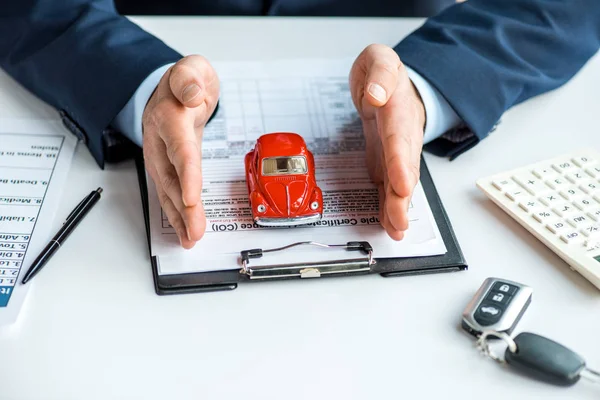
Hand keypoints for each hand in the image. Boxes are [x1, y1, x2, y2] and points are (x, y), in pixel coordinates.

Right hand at [143, 55, 218, 247]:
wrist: (171, 90)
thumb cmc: (186, 81)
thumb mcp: (191, 68)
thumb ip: (190, 77)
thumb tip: (192, 94)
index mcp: (170, 117)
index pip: (180, 149)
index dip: (186, 174)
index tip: (191, 197)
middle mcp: (161, 141)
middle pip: (172, 177)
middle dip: (183, 208)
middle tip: (196, 232)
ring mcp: (160, 156)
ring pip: (169, 190)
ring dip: (180, 217)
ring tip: (191, 240)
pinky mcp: (166, 167)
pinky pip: (170, 193)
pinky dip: (177, 214)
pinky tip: (185, 232)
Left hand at [350, 44, 425, 240]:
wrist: (391, 83)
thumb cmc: (382, 73)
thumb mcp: (379, 59)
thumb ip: (380, 73)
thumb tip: (376, 93)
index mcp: (398, 109)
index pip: (400, 137)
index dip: (400, 163)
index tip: (402, 185)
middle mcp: (402, 134)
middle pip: (405, 167)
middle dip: (402, 196)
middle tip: (399, 221)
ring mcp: (397, 150)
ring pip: (399, 180)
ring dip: (397, 206)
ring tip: (396, 230)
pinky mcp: (388, 160)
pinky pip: (389, 184)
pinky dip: (389, 203)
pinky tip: (387, 223)